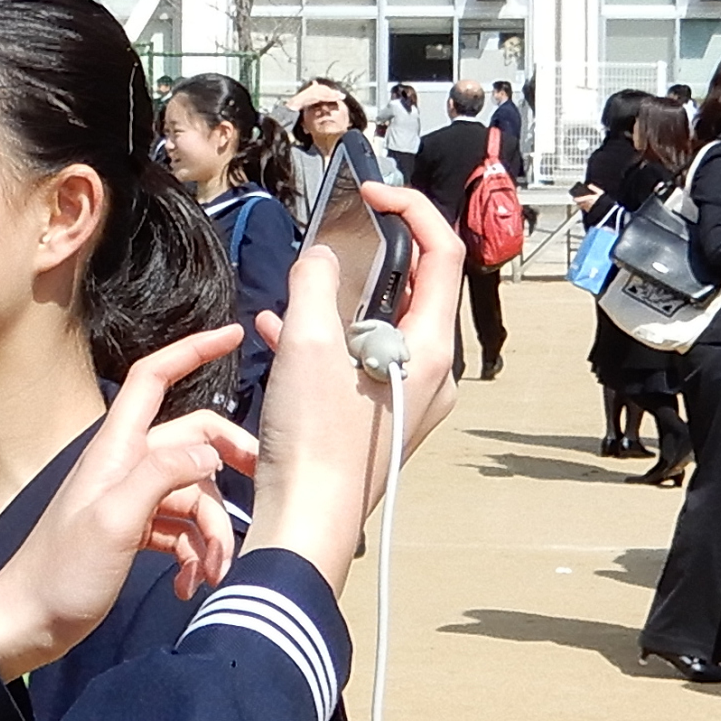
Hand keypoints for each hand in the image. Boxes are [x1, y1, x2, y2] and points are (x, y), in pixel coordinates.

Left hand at [0, 328, 252, 678]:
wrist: (27, 624)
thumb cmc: (62, 573)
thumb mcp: (114, 520)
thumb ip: (161, 475)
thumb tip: (210, 449)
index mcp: (117, 449)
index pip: (154, 378)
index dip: (192, 350)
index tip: (235, 334)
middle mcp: (126, 466)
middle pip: (193, 443)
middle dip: (228, 471)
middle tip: (258, 501)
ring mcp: (131, 500)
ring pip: (194, 494)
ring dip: (212, 533)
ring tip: (211, 575)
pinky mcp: (135, 533)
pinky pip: (180, 530)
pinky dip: (192, 554)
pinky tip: (188, 586)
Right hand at [248, 181, 465, 588]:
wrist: (305, 524)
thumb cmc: (317, 449)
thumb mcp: (306, 345)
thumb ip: (314, 284)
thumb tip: (319, 257)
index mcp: (431, 349)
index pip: (441, 252)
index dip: (408, 210)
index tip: (368, 196)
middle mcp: (429, 373)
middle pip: (410, 288)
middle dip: (364, 259)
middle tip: (326, 245)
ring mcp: (403, 398)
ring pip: (376, 326)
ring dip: (336, 301)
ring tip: (296, 291)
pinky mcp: (373, 419)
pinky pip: (355, 361)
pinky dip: (323, 340)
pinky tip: (279, 333)